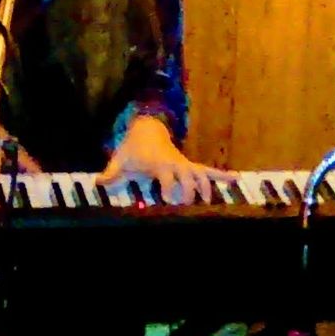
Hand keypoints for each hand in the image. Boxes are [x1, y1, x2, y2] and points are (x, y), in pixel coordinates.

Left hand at [97, 115, 234, 201]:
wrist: (147, 128)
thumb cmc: (133, 147)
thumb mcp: (120, 158)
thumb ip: (112, 172)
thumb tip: (98, 182)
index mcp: (159, 163)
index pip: (166, 175)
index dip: (167, 186)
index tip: (167, 200)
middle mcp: (175, 163)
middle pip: (189, 176)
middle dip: (190, 191)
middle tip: (187, 207)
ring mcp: (185, 164)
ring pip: (202, 174)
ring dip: (207, 187)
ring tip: (209, 203)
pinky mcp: (190, 166)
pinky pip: (209, 170)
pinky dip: (222, 175)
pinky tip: (236, 179)